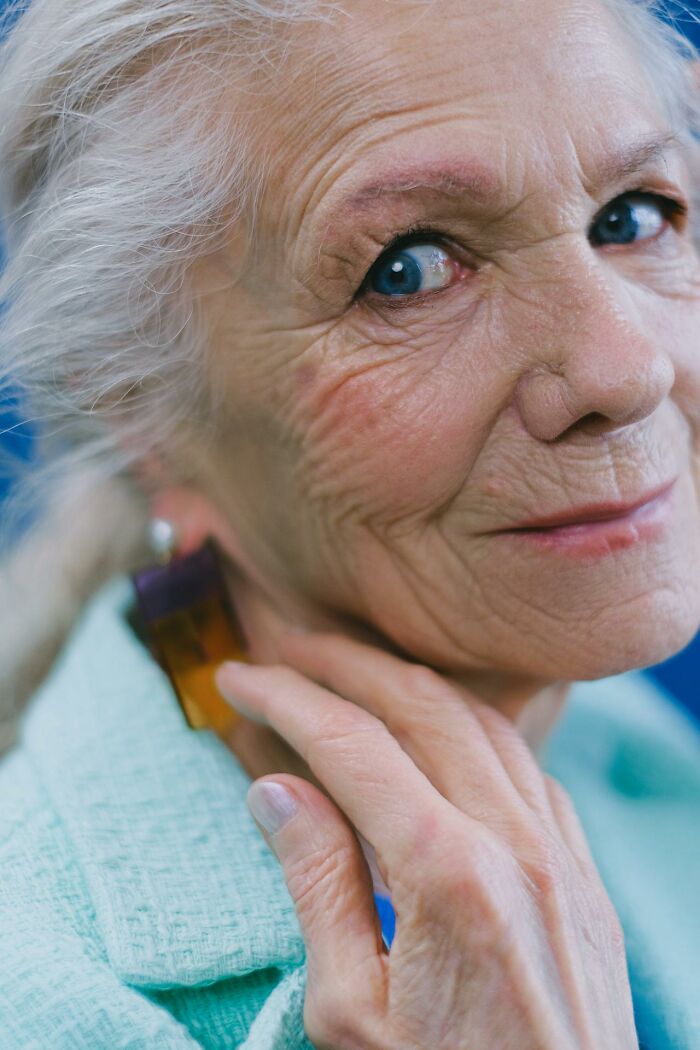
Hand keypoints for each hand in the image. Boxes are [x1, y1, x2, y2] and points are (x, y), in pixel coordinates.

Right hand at [215, 634, 636, 1049]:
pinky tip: (437, 734)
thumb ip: (318, 887)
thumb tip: (276, 789)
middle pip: (419, 706)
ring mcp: (561, 852)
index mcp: (448, 873)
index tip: (240, 678)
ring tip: (352, 673)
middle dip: (344, 665)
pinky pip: (527, 766)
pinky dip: (472, 728)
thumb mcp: (350, 1017)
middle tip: (286, 652)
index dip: (286, 700)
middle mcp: (515, 841)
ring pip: (481, 721)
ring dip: (409, 684)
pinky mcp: (585, 874)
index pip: (350, 745)